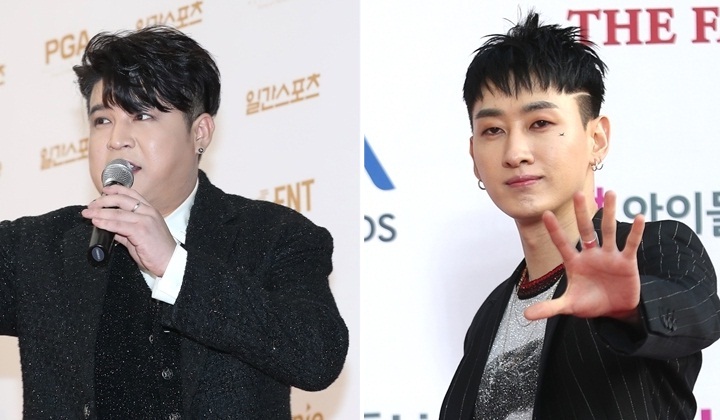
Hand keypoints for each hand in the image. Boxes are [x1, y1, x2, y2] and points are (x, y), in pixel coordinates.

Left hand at [82, 185, 176, 275]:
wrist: (170, 262)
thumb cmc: (158, 252)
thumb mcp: (140, 237)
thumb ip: (125, 231)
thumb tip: (111, 228)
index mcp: (150, 211)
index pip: (132, 194)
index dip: (116, 190)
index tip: (104, 190)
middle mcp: (149, 212)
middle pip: (122, 199)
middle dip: (103, 201)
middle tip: (91, 206)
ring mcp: (145, 220)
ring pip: (117, 212)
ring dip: (99, 212)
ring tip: (88, 214)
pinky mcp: (141, 231)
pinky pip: (118, 225)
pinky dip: (105, 223)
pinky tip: (97, 222)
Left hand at [524, 191, 644, 321]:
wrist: (615, 311)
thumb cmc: (590, 303)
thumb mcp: (569, 306)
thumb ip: (550, 308)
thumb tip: (526, 316)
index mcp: (575, 263)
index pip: (562, 243)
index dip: (554, 230)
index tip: (546, 213)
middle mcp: (591, 254)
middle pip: (585, 230)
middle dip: (581, 213)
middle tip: (577, 193)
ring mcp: (609, 256)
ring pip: (608, 230)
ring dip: (609, 213)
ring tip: (611, 193)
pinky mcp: (627, 262)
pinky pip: (630, 244)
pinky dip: (635, 232)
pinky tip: (638, 217)